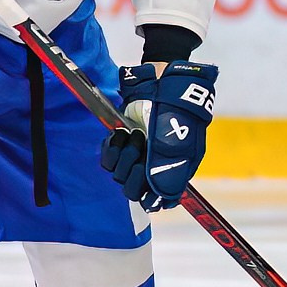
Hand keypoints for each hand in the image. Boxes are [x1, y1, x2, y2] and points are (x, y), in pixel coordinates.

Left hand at [99, 61, 217, 211]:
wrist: (161, 86)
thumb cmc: (176, 114)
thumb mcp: (179, 144)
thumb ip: (169, 173)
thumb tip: (160, 200)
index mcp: (173, 172)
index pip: (159, 201)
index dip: (151, 199)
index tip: (147, 191)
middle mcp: (152, 168)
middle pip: (133, 190)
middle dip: (134, 173)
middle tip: (143, 152)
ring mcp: (135, 155)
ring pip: (118, 175)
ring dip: (125, 155)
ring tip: (136, 134)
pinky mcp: (120, 144)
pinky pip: (107, 159)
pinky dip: (111, 148)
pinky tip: (120, 134)